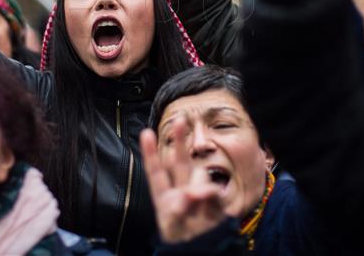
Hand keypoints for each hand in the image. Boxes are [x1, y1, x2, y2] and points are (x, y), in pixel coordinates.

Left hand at [140, 122, 224, 243]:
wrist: (203, 255)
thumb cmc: (182, 241)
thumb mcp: (172, 228)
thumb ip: (177, 210)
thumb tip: (191, 192)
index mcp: (165, 199)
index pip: (156, 173)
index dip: (151, 153)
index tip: (147, 132)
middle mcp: (182, 193)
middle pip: (180, 163)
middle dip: (180, 141)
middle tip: (180, 120)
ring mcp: (200, 198)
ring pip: (199, 177)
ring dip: (196, 186)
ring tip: (192, 200)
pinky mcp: (216, 206)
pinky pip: (215, 194)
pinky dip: (210, 197)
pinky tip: (207, 202)